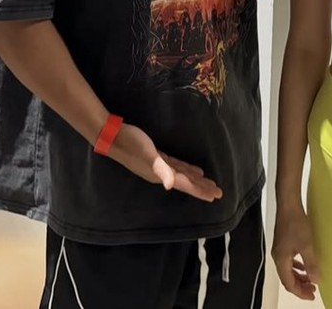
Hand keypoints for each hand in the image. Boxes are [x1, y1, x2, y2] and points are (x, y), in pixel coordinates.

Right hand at [108, 123, 222, 200]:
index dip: (201, 190)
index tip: (215, 196)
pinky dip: (185, 169)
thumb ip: (161, 169)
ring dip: (195, 179)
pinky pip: (175, 166)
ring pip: (182, 175)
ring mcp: (158, 165)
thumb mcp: (148, 155)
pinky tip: (191, 169)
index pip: (186, 185)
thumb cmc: (131, 144)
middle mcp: (161, 173)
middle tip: (218, 192)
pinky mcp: (156, 157)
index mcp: (161, 174)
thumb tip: (171, 186)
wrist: (113, 135)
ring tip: (208, 183)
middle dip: (202, 187)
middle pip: (186, 182)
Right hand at [272, 207, 318, 300]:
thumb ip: (311, 263)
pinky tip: (304, 264)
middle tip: (313, 289)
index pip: (289, 283)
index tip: (312, 295)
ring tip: (311, 279)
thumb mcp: (306, 245)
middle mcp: (277, 257)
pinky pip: (289, 261)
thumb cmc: (296, 223)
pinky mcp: (283, 243)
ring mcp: (279, 249)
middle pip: (287, 278)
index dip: (300, 292)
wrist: (288, 204)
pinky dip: (297, 266)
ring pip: (288, 270)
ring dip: (299, 276)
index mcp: (281, 260)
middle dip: (300, 286)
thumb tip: (316, 280)